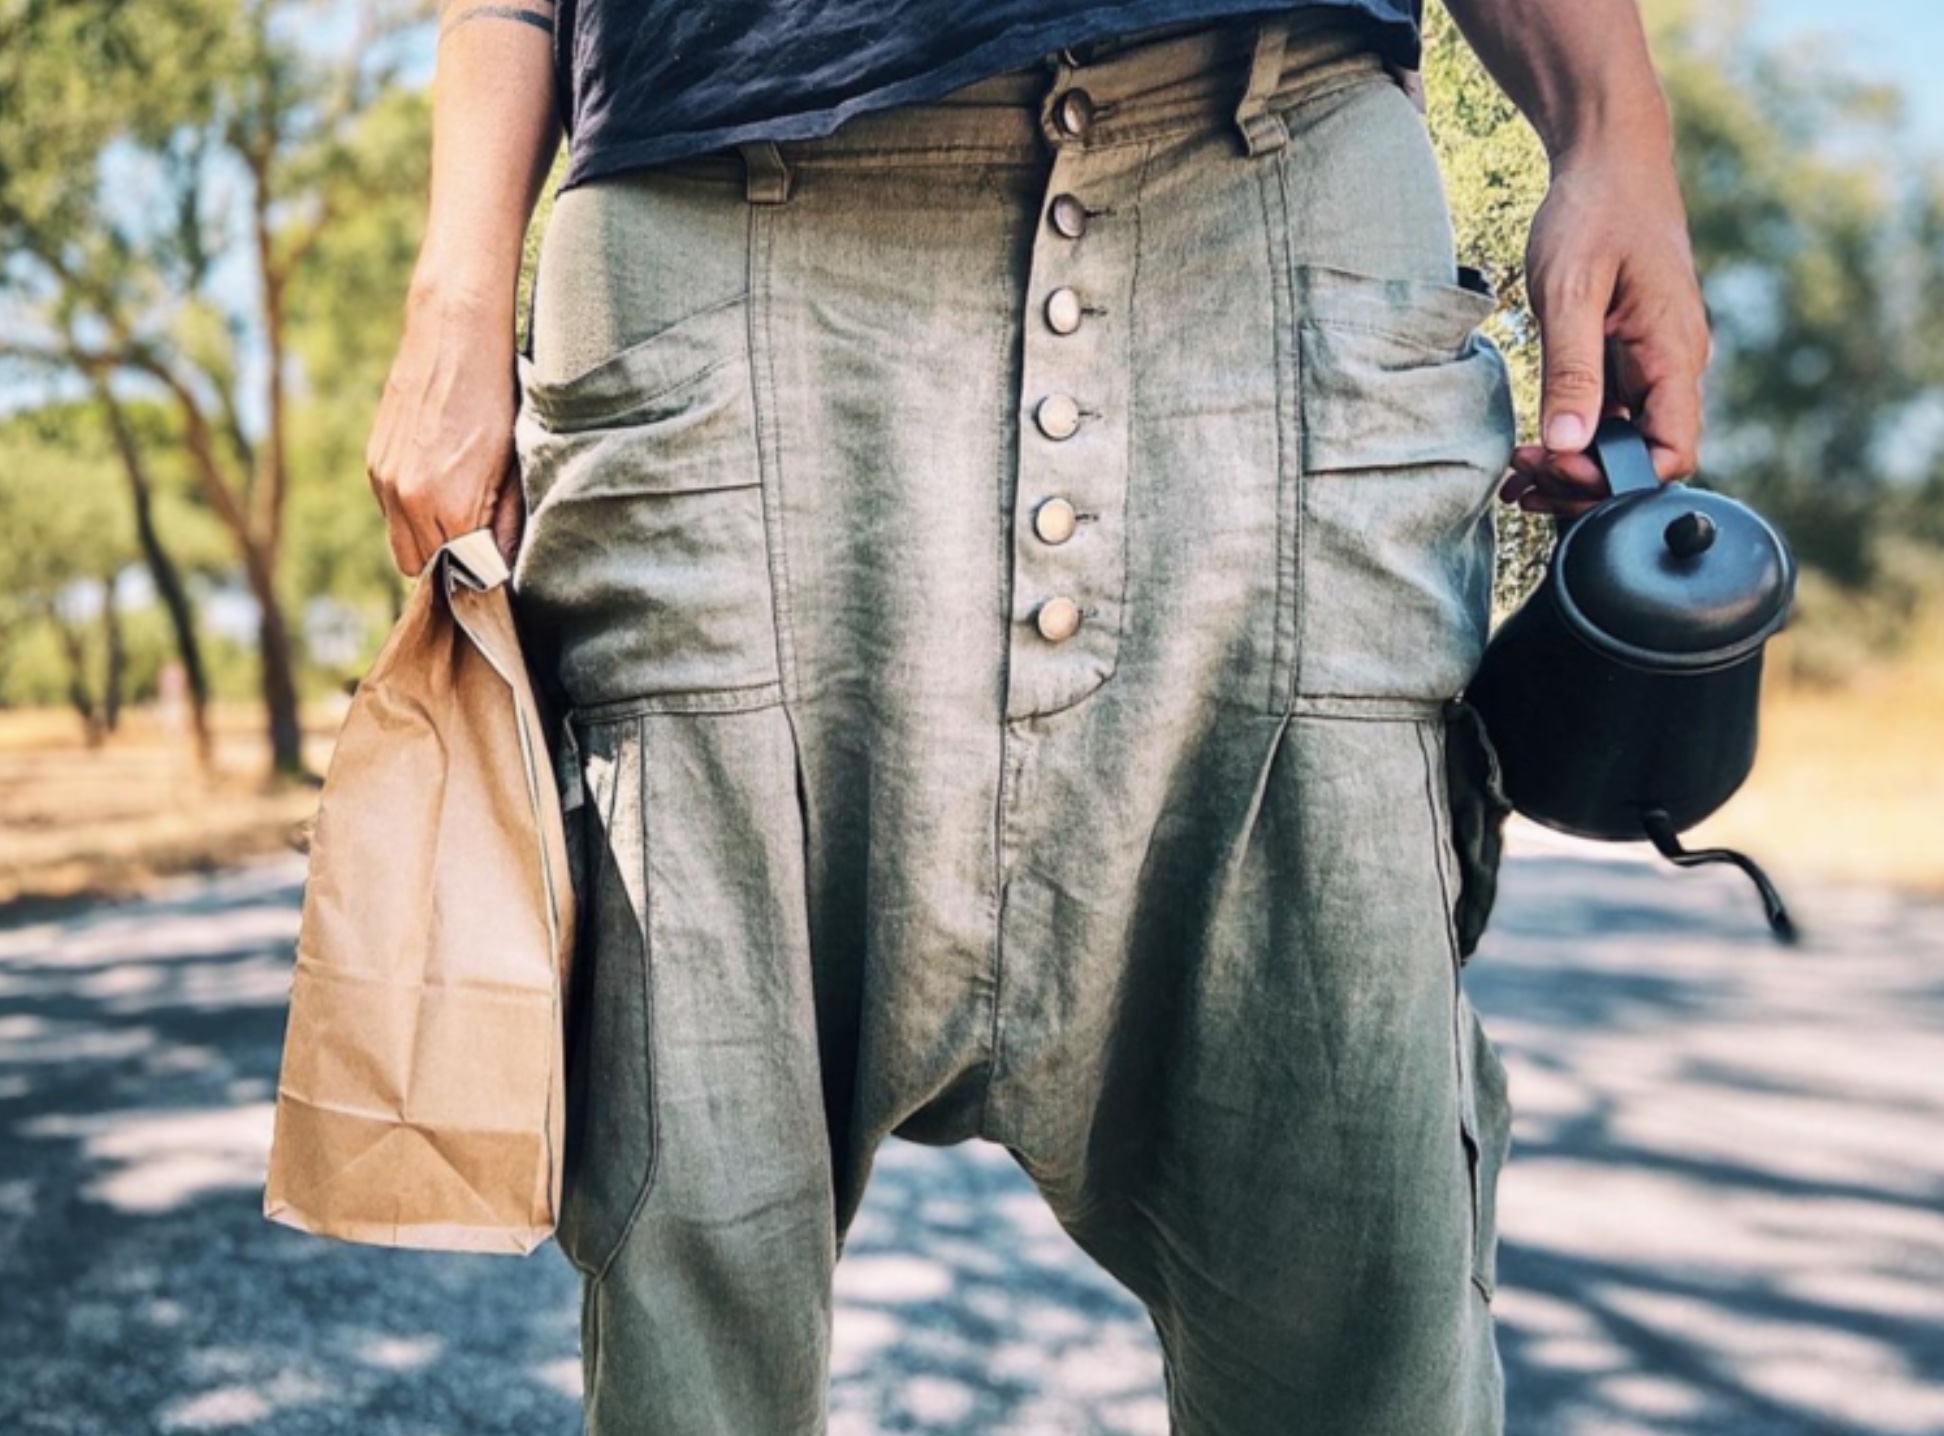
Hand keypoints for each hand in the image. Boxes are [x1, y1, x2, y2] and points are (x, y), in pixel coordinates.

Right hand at [365, 281, 523, 576]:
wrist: (454, 331)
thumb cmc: (497, 394)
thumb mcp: (515, 465)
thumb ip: (507, 522)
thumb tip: (505, 566)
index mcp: (448, 504)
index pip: (460, 574)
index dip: (481, 578)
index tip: (498, 574)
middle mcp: (406, 497)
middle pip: (421, 570)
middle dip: (450, 569)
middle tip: (482, 551)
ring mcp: (384, 479)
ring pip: (401, 544)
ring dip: (430, 542)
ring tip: (464, 517)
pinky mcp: (374, 461)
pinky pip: (391, 512)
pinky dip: (413, 514)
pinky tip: (442, 488)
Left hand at [1499, 150, 1710, 517]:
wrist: (1608, 158)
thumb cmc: (1594, 211)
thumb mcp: (1571, 289)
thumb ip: (1572, 369)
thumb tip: (1568, 445)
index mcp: (1674, 353)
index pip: (1670, 454)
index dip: (1615, 479)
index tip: (1554, 465)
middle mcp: (1672, 367)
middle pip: (1642, 461)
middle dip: (1583, 483)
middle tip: (1520, 480)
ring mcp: (1649, 365)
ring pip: (1619, 444)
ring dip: (1570, 469)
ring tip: (1514, 479)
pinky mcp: (1624, 358)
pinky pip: (1603, 418)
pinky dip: (1568, 442)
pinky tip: (1528, 454)